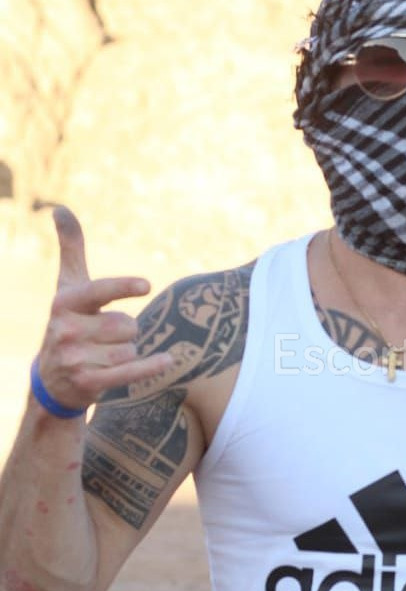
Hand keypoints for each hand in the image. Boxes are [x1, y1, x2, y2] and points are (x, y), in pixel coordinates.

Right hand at [35, 207, 172, 410]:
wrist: (52, 380)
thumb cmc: (69, 322)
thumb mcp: (68, 287)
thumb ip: (71, 249)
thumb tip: (61, 208)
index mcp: (64, 303)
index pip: (98, 291)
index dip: (123, 288)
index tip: (146, 285)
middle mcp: (65, 330)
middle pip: (127, 325)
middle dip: (125, 331)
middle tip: (104, 337)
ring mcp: (74, 358)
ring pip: (131, 348)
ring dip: (127, 351)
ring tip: (104, 355)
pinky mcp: (88, 382)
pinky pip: (131, 370)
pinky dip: (151, 366)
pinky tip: (167, 360)